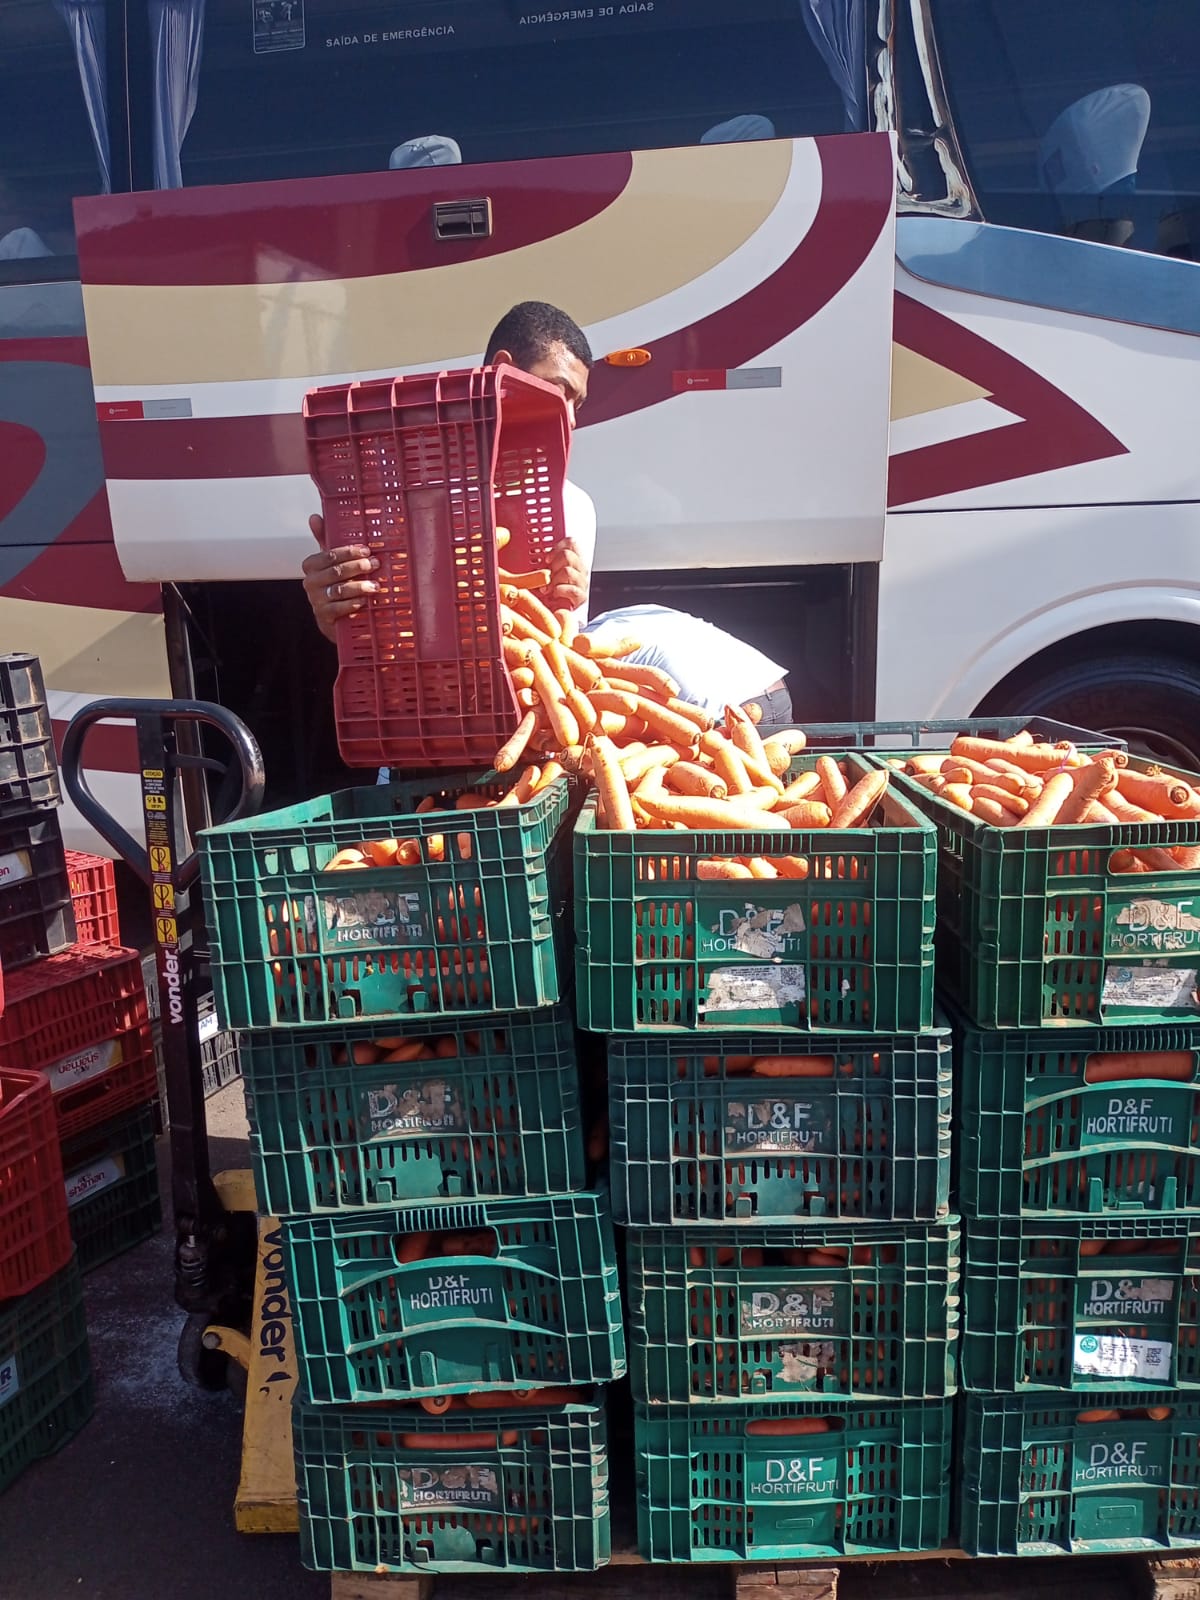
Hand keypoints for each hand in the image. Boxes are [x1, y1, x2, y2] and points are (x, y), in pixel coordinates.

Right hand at [302, 514, 377, 641]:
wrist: (333, 617)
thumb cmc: (334, 583)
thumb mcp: (330, 561)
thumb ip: (324, 539)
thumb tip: (315, 517)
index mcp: (311, 565)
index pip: (329, 555)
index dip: (349, 552)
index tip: (366, 550)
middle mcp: (311, 582)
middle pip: (336, 571)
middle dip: (358, 567)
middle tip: (375, 564)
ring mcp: (316, 600)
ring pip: (339, 590)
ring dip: (359, 586)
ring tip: (375, 585)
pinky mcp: (324, 616)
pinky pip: (339, 608)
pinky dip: (353, 604)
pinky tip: (364, 601)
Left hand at [544, 540, 588, 615]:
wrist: (548, 618)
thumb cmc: (544, 595)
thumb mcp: (542, 573)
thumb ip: (544, 561)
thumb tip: (535, 548)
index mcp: (572, 560)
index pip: (572, 543)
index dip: (558, 547)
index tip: (547, 558)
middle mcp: (580, 570)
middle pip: (569, 555)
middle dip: (554, 565)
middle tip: (548, 575)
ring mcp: (582, 583)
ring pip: (568, 571)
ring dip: (555, 580)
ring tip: (549, 588)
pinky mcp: (581, 597)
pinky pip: (572, 589)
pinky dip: (559, 591)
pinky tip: (554, 594)